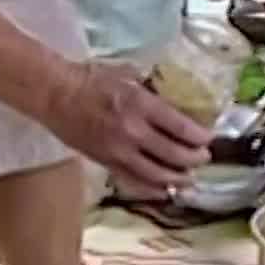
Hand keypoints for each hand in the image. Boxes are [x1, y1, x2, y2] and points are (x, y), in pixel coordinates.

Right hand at [40, 61, 211, 190]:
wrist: (55, 94)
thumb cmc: (92, 78)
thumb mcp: (128, 74)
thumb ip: (152, 89)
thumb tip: (175, 98)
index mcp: (142, 105)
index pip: (181, 128)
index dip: (200, 137)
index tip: (209, 139)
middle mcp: (134, 132)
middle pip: (174, 155)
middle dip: (194, 159)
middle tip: (203, 158)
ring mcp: (119, 151)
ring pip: (156, 175)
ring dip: (177, 179)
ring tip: (189, 178)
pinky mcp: (106, 163)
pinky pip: (134, 182)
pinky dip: (152, 188)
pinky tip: (163, 190)